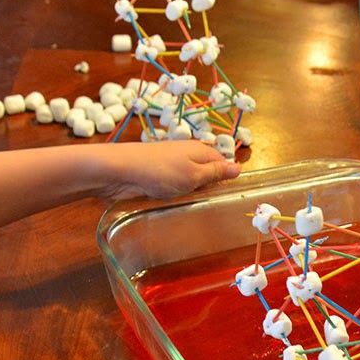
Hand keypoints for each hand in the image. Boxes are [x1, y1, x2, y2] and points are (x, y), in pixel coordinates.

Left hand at [97, 141, 239, 200]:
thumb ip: (216, 173)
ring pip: (189, 184)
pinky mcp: (157, 177)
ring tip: (191, 209)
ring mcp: (170, 167)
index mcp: (199, 151)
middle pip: (205, 174)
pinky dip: (174, 197)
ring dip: (190, 195)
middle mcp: (186, 156)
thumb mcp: (194, 174)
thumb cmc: (160, 171)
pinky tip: (173, 205)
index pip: (222, 164)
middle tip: (211, 207)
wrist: (121, 172)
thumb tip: (238, 167)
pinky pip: (173, 189)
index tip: (228, 197)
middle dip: (208, 189)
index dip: (226, 180)